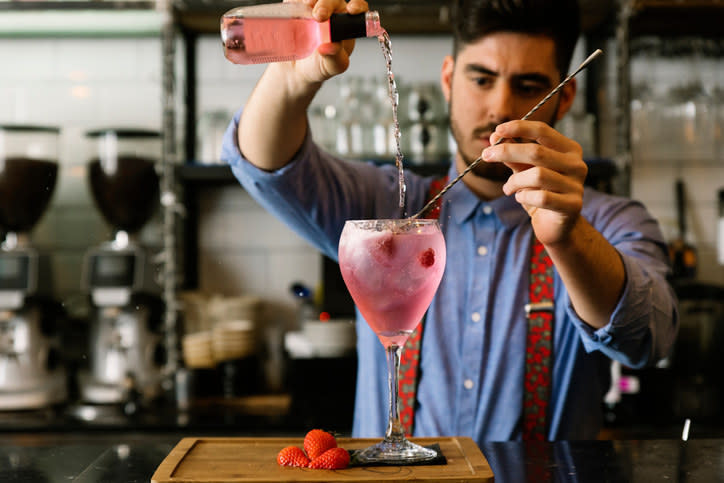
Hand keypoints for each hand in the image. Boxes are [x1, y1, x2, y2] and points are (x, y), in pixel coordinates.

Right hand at [285, 0, 369, 82]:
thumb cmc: (318, 67)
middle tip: (319, 16)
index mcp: (345, 26)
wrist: (294, 71)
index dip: (357, 5)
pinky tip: (293, 11)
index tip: (352, 10)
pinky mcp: (296, 9)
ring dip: (309, 0)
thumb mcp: (331, 66)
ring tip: (304, 12)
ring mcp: (313, 10)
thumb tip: (332, 46)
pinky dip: (294, 3)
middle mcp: (331, 14)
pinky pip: (295, 0)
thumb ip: (335, 57)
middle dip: (326, 4)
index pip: (357, 9)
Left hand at [482, 120, 587, 245]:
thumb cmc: (540, 193)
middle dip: (507, 152)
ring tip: (508, 188)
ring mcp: (577, 185)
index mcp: (569, 149)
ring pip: (537, 175)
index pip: (543, 131)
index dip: (519, 128)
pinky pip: (541, 197)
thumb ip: (513, 154)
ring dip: (515, 181)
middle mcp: (577, 164)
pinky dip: (524, 197)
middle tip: (486, 155)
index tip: (497, 130)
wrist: (554, 225)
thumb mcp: (524, 171)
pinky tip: (521, 198)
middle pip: (537, 152)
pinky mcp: (573, 205)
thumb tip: (494, 137)